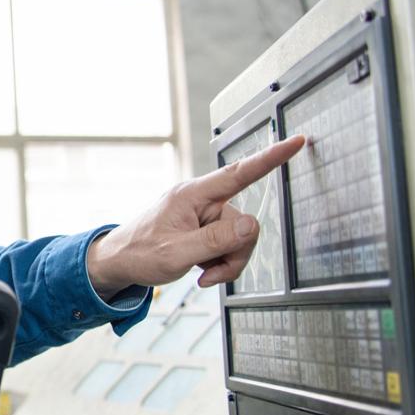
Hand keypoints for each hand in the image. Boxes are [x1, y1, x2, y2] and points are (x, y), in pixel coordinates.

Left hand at [86, 135, 304, 295]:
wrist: (117, 264)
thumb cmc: (138, 254)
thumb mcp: (177, 253)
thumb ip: (216, 240)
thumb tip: (252, 225)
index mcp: (192, 195)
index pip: (238, 173)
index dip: (270, 158)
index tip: (296, 141)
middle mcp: (201, 201)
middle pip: (244, 223)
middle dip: (234, 253)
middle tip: (210, 273)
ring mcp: (203, 216)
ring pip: (239, 239)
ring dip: (226, 262)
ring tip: (201, 273)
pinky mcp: (204, 230)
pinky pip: (229, 246)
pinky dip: (220, 264)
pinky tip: (200, 271)